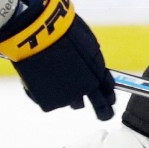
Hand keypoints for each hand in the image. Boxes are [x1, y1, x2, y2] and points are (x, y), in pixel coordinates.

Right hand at [0, 0, 114, 119]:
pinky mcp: (47, 101)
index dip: (110, 98)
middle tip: (104, 115)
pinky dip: (47, 92)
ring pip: (73, 102)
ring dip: (69, 94)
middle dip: (104, 112)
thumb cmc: (63, 32)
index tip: (110, 101)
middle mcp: (86, 90)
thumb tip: (92, 70)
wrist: (38, 34)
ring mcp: (66, 97)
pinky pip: (51, 101)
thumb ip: (92, 62)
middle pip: (100, 108)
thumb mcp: (86, 44)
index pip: (109, 93)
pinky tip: (42, 78)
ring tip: (58, 78)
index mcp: (98, 74)